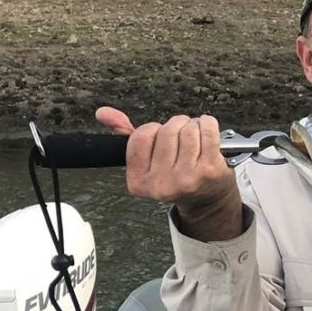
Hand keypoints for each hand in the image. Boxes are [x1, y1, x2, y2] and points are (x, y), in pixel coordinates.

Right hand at [95, 106, 242, 240]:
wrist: (206, 198)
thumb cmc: (175, 173)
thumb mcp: (146, 160)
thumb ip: (124, 134)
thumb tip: (102, 112)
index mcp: (138, 181)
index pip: (141, 136)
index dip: (153, 129)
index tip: (160, 137)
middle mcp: (161, 184)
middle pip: (166, 131)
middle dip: (175, 125)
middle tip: (182, 135)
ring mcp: (187, 178)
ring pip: (187, 129)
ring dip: (193, 125)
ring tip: (195, 135)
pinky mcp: (209, 170)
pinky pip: (207, 131)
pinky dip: (208, 124)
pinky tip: (207, 130)